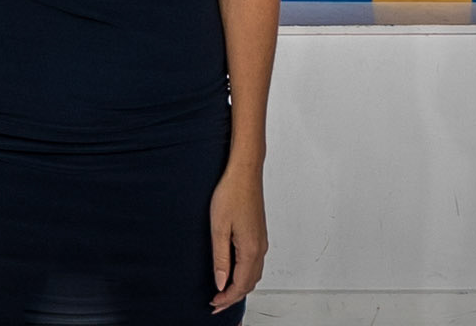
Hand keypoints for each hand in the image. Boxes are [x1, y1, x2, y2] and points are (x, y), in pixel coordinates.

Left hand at [208, 161, 266, 312]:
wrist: (245, 172)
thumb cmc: (231, 193)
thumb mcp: (219, 227)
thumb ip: (220, 258)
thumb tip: (220, 282)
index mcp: (250, 249)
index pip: (240, 285)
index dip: (226, 298)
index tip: (213, 304)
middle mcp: (260, 248)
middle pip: (249, 284)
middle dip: (233, 296)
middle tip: (216, 303)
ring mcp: (262, 241)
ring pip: (254, 274)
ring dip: (239, 286)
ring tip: (222, 291)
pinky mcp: (259, 234)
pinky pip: (254, 263)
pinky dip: (245, 274)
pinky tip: (233, 271)